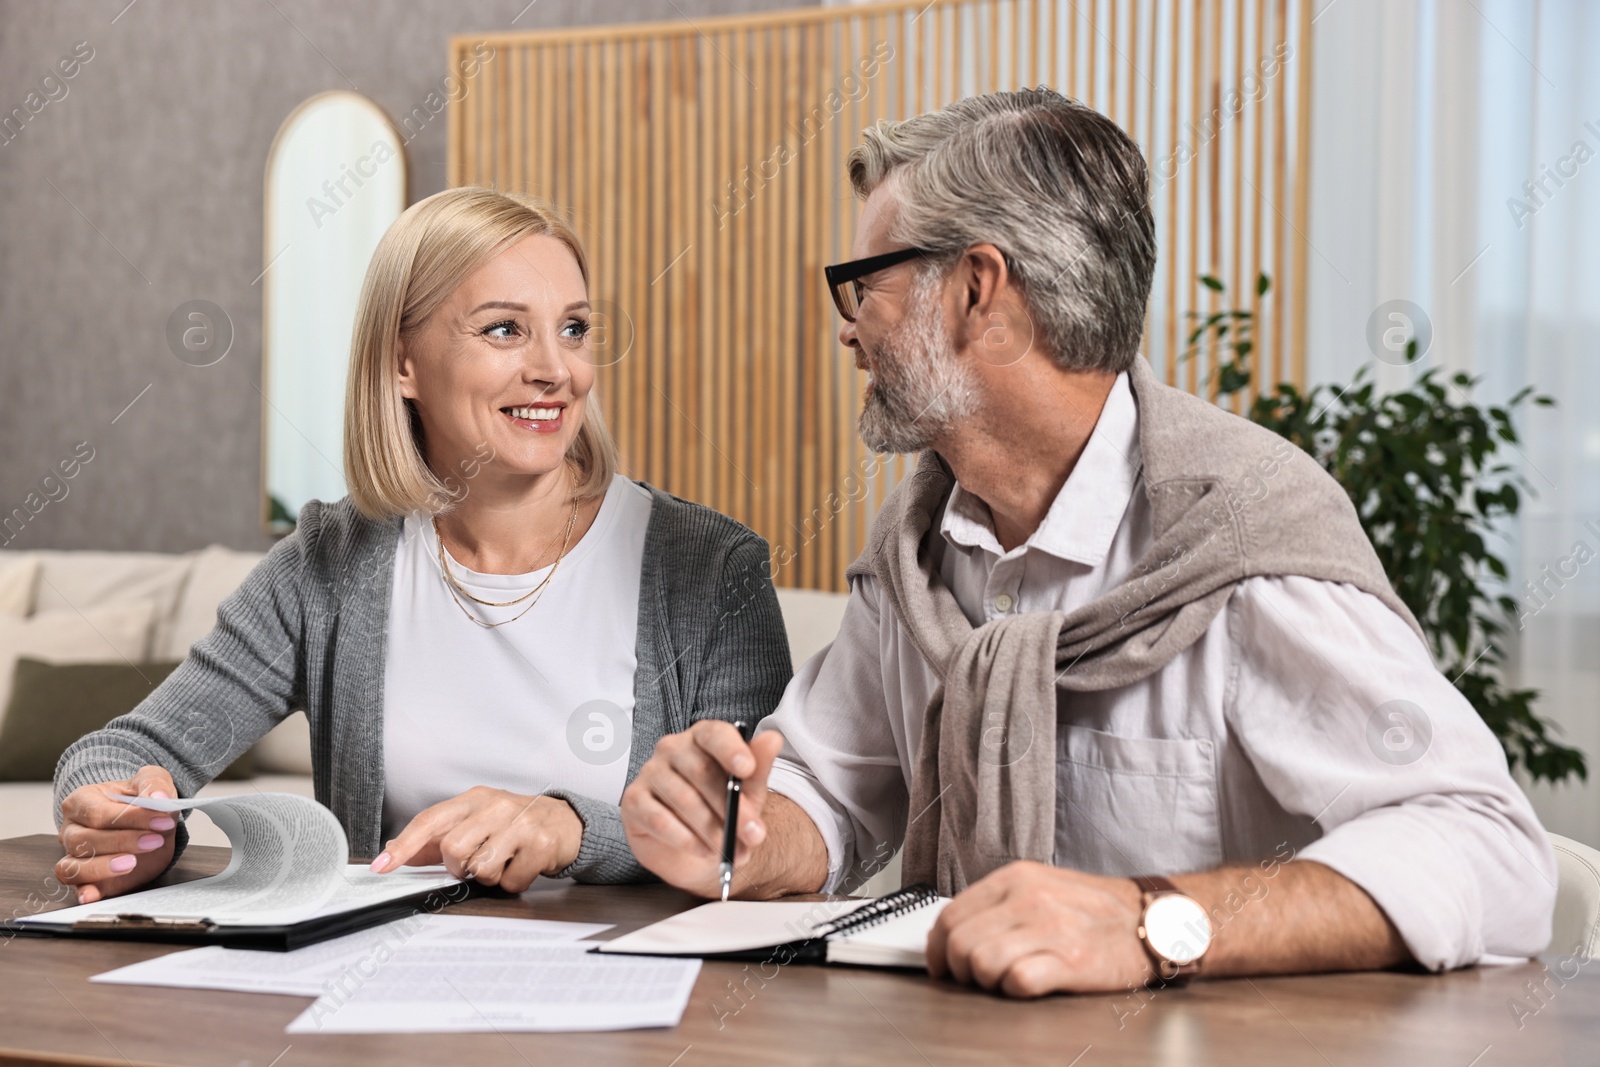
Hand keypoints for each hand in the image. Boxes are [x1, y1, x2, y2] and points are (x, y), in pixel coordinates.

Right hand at [56, 765, 180, 904]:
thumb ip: (154, 784)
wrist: (147, 821)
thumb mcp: (152, 781)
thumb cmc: (142, 800)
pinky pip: (75, 886)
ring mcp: (75, 855)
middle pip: (85, 840)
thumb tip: (158, 796)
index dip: (131, 818)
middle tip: (155, 840)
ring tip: (132, 863)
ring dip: (103, 867)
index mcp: (83, 801)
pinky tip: (93, 894)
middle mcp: (72, 829)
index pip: (99, 813)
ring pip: (73, 866)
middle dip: (123, 841)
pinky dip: (83, 891)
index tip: (163, 820)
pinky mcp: (87, 877)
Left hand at [371, 787, 582, 892]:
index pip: (431, 820)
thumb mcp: (479, 821)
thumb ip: (439, 838)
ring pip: (481, 869)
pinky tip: (523, 865)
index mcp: (475, 799)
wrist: (568, 822)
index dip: (405, 845)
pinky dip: (514, 882)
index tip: (383, 865)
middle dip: (460, 867)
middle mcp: (496, 806)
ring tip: (505, 862)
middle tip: (477, 862)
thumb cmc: (517, 822)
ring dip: (490, 877)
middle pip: (453, 850)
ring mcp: (521, 824)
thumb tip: (399, 850)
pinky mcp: (541, 844)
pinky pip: (510, 882)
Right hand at [621, 720, 784, 896]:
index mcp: (703, 737)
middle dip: (731, 807)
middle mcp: (673, 748)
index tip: (747, 769)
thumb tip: (773, 739)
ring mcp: (650, 772)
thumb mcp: (748, 793)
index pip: (714, 734)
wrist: (696, 848)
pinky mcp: (633, 800)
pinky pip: (659, 819)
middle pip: (700, 772)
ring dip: (711, 830)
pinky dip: (685, 839)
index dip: (731, 750)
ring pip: (683, 799)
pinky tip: (703, 851)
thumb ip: (759, 768)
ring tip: (729, 850)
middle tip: (751, 834)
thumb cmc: (722, 810)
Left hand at [926, 861, 1152, 996]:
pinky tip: (1027, 985)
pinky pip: (1017, 981)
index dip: (937, 947)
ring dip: (985, 982)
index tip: (941, 965)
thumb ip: (1000, 904)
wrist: (1151, 922)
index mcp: (1016, 878)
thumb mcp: (1042, 887)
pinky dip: (1013, 990)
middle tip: (974, 979)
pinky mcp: (1071, 960)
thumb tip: (955, 932)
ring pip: (981, 962)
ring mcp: (1051, 928)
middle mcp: (1029, 898)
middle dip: (959, 970)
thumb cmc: (1094, 910)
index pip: (951, 914)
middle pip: (960, 942)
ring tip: (1003, 981)